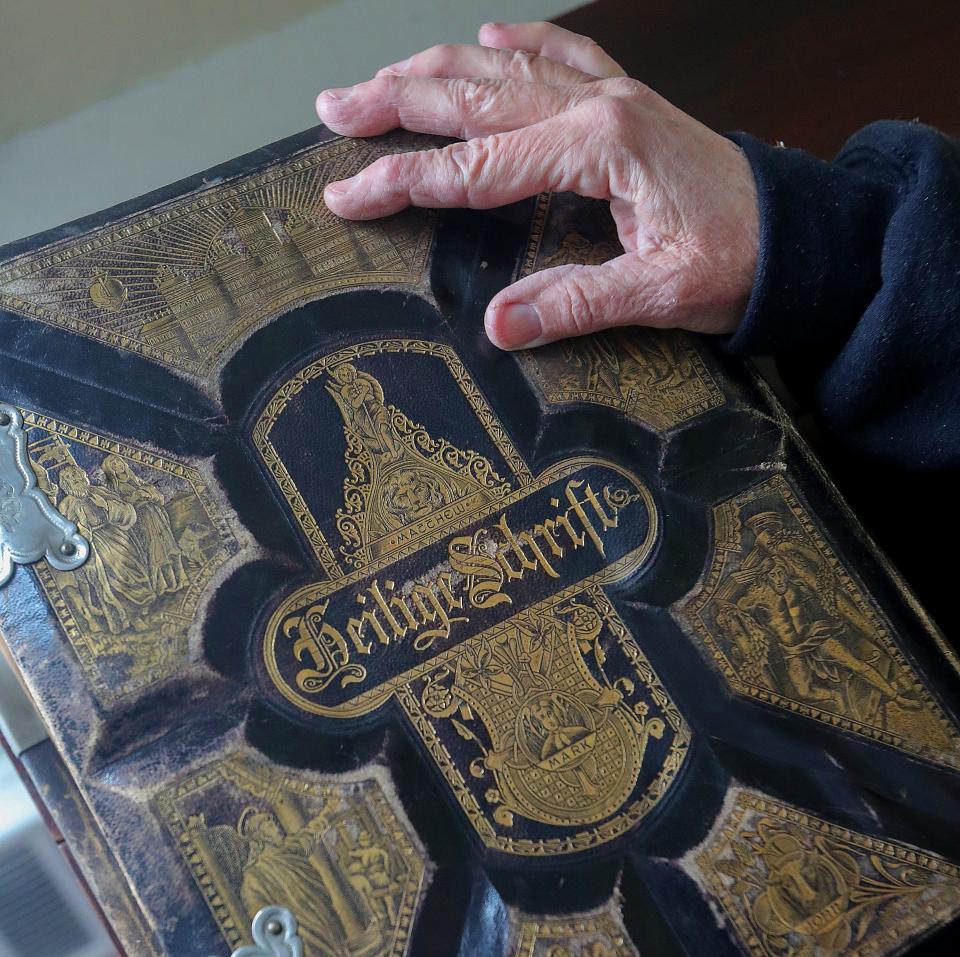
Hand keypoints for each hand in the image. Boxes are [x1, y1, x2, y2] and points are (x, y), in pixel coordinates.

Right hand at [316, 21, 758, 348]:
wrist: (804, 235)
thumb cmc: (742, 261)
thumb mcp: (660, 295)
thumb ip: (575, 306)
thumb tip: (497, 325)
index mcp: (600, 149)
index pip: (478, 169)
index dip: (405, 182)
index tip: (348, 195)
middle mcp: (600, 107)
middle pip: (476, 96)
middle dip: (396, 101)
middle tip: (333, 109)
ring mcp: (615, 96)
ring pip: (508, 67)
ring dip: (439, 67)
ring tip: (381, 76)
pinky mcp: (630, 103)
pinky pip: (565, 55)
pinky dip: (521, 43)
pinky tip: (491, 35)